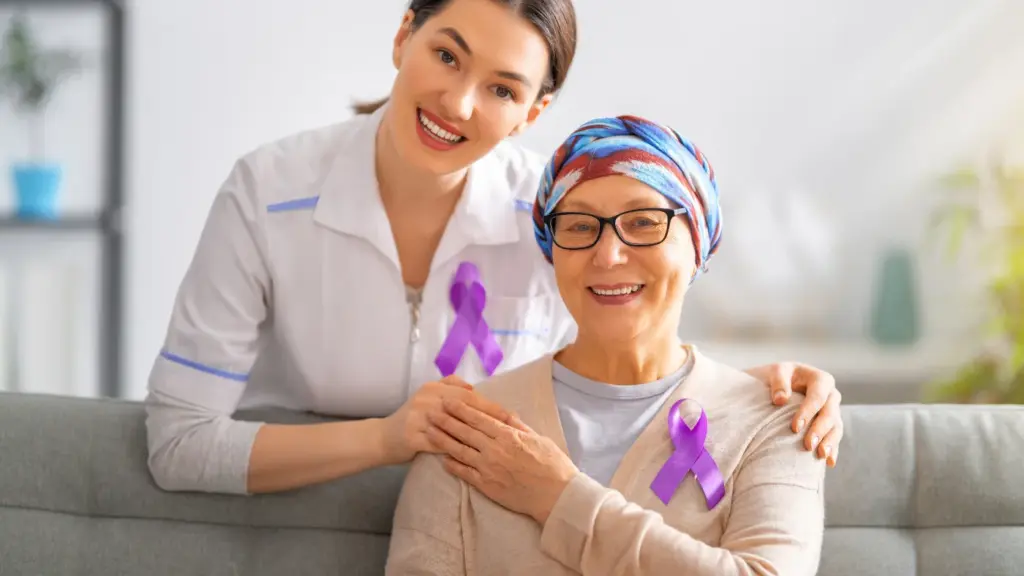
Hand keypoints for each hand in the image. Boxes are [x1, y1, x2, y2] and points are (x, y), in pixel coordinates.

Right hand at [382, 376, 511, 464]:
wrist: (381, 438)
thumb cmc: (411, 420)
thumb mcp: (427, 397)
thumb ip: (448, 387)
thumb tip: (472, 387)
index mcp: (433, 389)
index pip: (467, 395)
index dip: (489, 405)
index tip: (508, 414)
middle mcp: (426, 399)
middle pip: (463, 407)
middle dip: (488, 417)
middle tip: (509, 428)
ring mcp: (418, 417)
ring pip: (453, 426)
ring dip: (476, 435)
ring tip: (495, 443)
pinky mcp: (411, 436)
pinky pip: (439, 444)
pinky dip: (456, 449)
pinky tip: (472, 457)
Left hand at [426, 397, 578, 524]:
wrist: (556, 496)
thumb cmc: (552, 465)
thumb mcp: (538, 438)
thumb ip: (519, 426)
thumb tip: (505, 413)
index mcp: (507, 435)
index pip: (478, 418)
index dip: (461, 409)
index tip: (448, 401)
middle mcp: (494, 450)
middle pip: (464, 431)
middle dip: (446, 420)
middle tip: (431, 411)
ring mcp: (488, 468)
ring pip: (459, 450)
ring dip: (443, 440)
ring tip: (429, 431)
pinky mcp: (486, 486)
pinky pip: (464, 473)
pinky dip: (452, 465)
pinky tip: (442, 459)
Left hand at [746, 362, 842, 467]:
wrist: (780, 383)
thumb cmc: (778, 377)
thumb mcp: (777, 372)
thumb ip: (779, 382)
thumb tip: (780, 400)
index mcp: (820, 380)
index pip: (818, 397)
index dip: (808, 412)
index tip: (795, 428)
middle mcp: (831, 395)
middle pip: (829, 414)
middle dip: (820, 430)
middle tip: (808, 445)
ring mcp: (832, 411)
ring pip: (836, 427)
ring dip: (830, 442)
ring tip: (821, 456)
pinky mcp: (830, 424)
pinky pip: (834, 437)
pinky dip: (833, 449)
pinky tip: (829, 463)